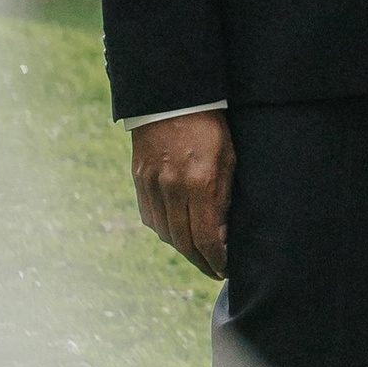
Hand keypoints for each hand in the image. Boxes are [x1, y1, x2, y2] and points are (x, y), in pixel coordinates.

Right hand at [132, 110, 234, 275]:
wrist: (172, 97)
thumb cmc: (209, 126)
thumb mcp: (228, 158)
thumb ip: (223, 198)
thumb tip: (222, 234)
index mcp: (199, 183)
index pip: (206, 238)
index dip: (216, 259)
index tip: (225, 268)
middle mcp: (172, 188)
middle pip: (184, 242)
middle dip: (201, 261)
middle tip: (214, 269)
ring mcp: (151, 185)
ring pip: (165, 233)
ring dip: (183, 250)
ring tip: (199, 255)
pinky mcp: (139, 180)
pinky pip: (150, 218)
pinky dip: (165, 231)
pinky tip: (177, 234)